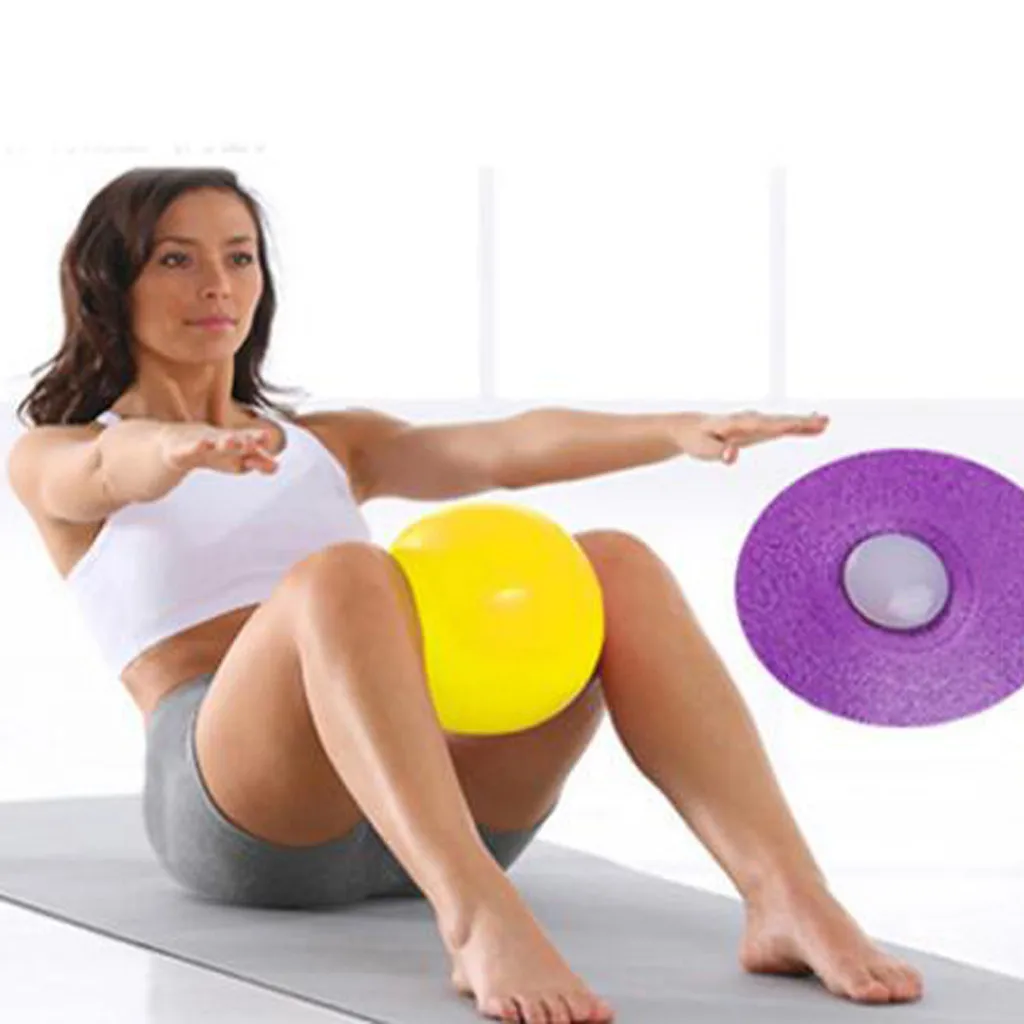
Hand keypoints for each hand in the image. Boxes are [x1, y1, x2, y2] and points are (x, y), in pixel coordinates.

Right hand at [159, 422, 279, 475]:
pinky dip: (196, 446)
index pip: (250, 442)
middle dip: (245, 440)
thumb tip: (276, 466)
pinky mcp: (182, 450)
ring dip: (225, 441)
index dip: (258, 443)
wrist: (174, 444)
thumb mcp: (237, 459)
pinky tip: (202, 444)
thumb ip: (259, 462)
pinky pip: (190, 448)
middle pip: (235, 439)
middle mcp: (219, 440)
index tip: (265, 440)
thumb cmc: (213, 451)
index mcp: (234, 442)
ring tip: (232, 440)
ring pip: (214, 441)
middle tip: (256, 441)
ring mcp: (201, 443)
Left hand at [674, 409, 829, 464]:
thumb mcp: (704, 449)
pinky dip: (799, 425)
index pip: (765, 425)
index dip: (784, 425)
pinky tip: (816, 424)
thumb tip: (733, 456)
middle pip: (779, 421)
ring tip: (826, 422)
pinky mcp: (759, 427)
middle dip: (801, 422)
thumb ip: (719, 453)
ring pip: (784, 421)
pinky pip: (783, 425)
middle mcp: (750, 419)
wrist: (691, 428)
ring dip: (805, 422)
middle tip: (824, 422)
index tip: (801, 424)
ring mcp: (756, 422)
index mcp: (738, 424)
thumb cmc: (697, 439)